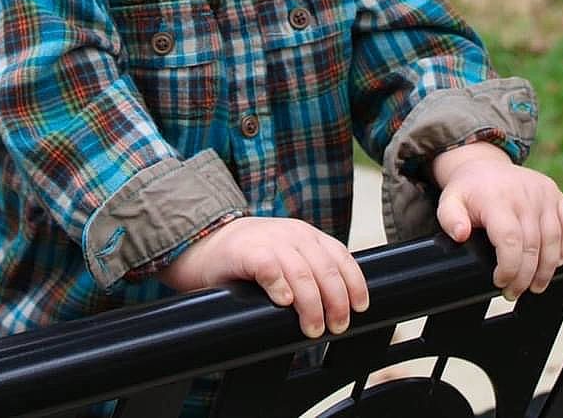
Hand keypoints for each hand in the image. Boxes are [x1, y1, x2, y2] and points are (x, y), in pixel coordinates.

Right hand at [159, 216, 368, 337]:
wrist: (202, 243)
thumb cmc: (247, 258)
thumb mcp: (285, 256)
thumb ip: (309, 269)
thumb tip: (341, 306)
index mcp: (306, 236)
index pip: (341, 257)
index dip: (354, 284)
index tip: (360, 308)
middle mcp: (292, 235)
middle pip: (326, 269)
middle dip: (336, 301)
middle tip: (337, 326)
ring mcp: (268, 241)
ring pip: (302, 272)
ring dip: (312, 304)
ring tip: (313, 328)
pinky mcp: (245, 251)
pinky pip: (269, 267)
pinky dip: (279, 285)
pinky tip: (283, 302)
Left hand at [432, 142, 562, 300]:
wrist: (485, 166)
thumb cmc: (469, 191)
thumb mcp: (449, 202)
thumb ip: (450, 219)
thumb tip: (461, 234)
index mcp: (497, 198)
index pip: (510, 240)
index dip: (509, 267)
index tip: (500, 282)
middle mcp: (524, 194)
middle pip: (533, 245)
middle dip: (526, 276)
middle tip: (515, 291)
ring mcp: (543, 193)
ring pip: (553, 239)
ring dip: (547, 268)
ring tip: (536, 285)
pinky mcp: (556, 194)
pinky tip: (555, 261)